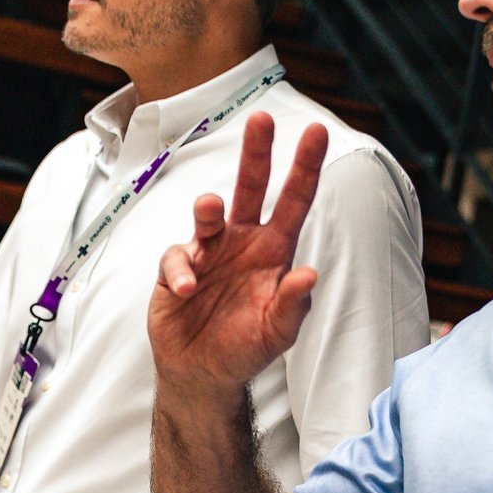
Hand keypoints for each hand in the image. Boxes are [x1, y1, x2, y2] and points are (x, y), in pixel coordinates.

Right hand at [150, 115, 327, 395]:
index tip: (316, 132)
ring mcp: (208, 253)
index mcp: (273, 251)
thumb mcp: (277, 333)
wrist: (202, 373)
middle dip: (257, 153)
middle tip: (262, 119)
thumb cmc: (246, 348)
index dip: (305, 168)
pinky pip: (177, 259)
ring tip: (209, 210)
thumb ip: (292, 306)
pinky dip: (181, 271)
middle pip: (251, 188)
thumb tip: (308, 274)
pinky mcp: (176, 270)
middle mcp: (242, 242)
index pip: (294, 202)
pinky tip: (188, 291)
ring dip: (208, 209)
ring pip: (209, 216)